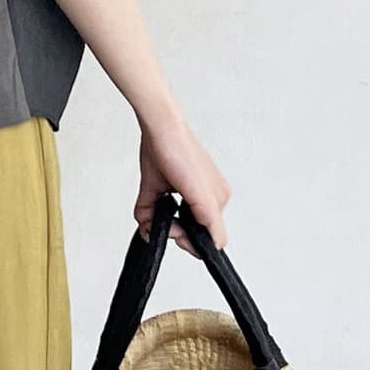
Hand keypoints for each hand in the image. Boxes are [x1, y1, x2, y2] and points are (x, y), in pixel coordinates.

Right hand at [137, 114, 231, 252]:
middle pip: (206, 237)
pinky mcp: (209, 200)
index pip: (204, 229)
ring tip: (165, 219)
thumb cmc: (161, 152)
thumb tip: (150, 234)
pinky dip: (190, 237)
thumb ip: (151, 216)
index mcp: (209, 194)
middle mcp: (218, 196)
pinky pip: (211, 232)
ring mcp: (217, 198)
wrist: (164, 130)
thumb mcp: (154, 193)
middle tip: (163, 226)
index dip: (186, 237)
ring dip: (183, 237)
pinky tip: (173, 225)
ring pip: (208, 238)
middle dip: (183, 239)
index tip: (169, 231)